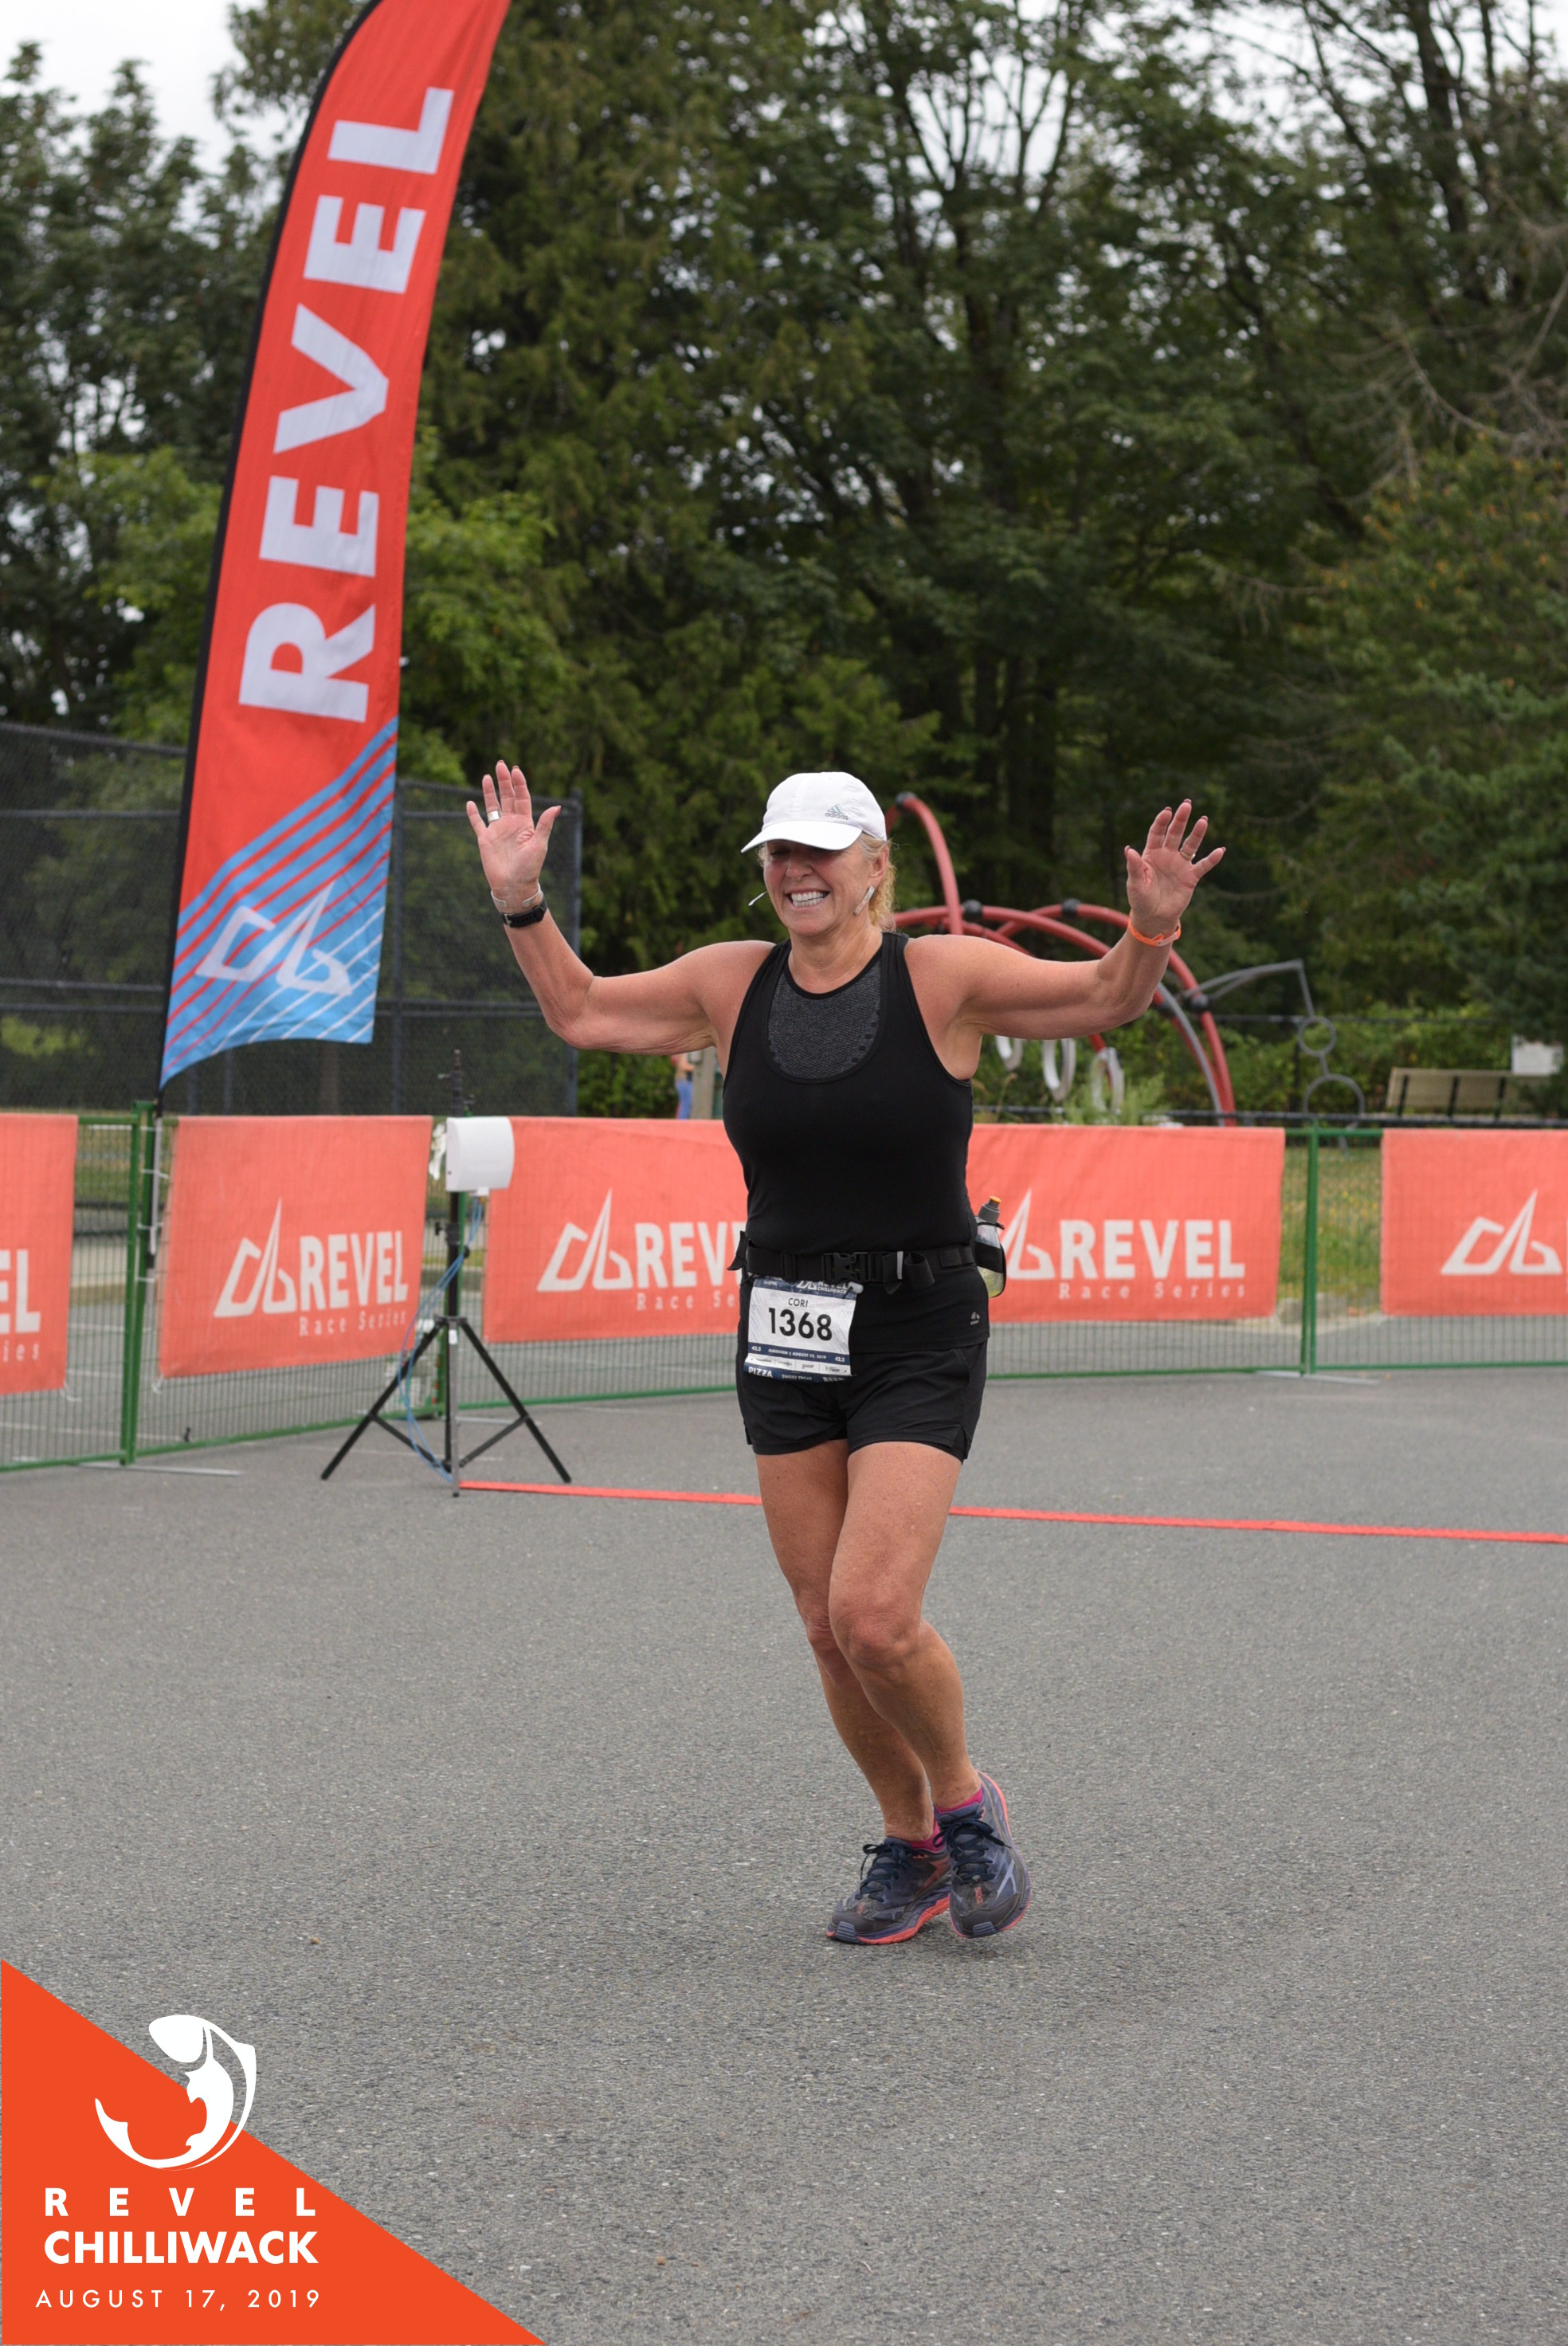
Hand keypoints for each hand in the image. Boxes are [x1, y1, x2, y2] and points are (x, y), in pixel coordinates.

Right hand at [466, 759, 558, 911]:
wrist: (514, 886)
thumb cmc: (530, 868)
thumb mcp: (539, 845)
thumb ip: (545, 825)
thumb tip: (557, 807)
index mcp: (525, 823)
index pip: (522, 798)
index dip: (519, 784)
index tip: (515, 769)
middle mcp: (511, 824)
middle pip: (507, 797)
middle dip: (504, 781)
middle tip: (500, 764)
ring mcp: (497, 831)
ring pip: (492, 806)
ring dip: (489, 792)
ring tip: (486, 776)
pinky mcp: (485, 839)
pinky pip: (478, 823)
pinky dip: (473, 814)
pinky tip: (469, 803)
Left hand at [1124, 800, 1223, 937]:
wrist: (1153, 917)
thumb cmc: (1140, 899)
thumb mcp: (1135, 883)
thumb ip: (1134, 867)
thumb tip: (1129, 850)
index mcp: (1151, 854)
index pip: (1157, 833)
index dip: (1161, 822)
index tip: (1167, 811)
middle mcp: (1167, 856)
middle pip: (1175, 834)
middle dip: (1181, 820)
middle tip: (1187, 805)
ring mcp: (1180, 865)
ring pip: (1190, 846)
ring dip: (1197, 834)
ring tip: (1204, 820)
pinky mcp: (1191, 878)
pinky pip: (1203, 866)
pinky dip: (1212, 859)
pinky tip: (1220, 850)